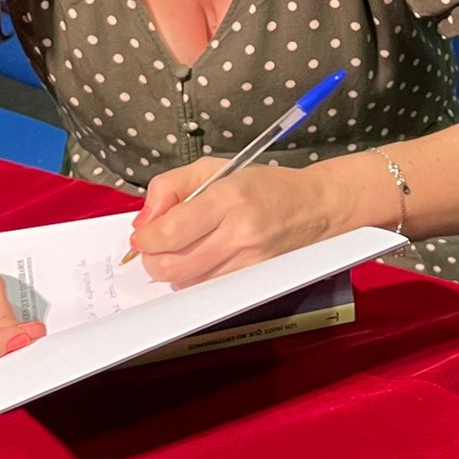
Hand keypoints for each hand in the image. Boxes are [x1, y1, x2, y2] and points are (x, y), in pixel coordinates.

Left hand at [126, 158, 332, 287]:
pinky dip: (194, 278)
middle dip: (152, 257)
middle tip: (156, 243)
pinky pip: (205, 290)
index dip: (146, 237)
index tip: (144, 233)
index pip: (169, 232)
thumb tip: (143, 221)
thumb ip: (170, 186)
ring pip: (184, 283)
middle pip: (170, 266)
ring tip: (185, 246)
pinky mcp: (251, 282)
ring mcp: (246, 263)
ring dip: (173, 268)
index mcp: (228, 198)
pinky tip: (203, 258)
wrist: (315, 208)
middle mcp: (238, 234)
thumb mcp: (214, 168)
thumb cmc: (266, 186)